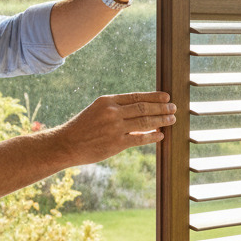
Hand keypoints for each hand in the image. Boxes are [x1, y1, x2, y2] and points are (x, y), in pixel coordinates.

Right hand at [54, 92, 176, 165]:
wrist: (66, 144)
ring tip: (172, 119)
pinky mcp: (117, 143)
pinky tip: (161, 135)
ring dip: (161, 120)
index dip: (153, 96)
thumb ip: (115, 109)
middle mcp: (112, 112)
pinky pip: (140, 138)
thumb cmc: (81, 128)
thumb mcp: (96, 111)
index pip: (136, 96)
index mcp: (107, 101)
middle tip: (173, 108)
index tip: (166, 96)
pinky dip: (153, 136)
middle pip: (143, 107)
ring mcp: (115, 127)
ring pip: (145, 121)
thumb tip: (138, 110)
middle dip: (161, 107)